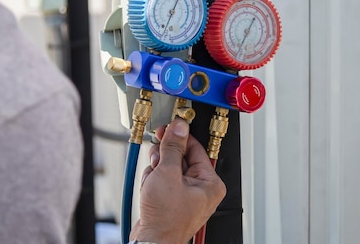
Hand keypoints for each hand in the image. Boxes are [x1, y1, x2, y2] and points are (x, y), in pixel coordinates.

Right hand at [130, 119, 225, 243]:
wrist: (150, 242)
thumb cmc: (166, 219)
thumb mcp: (168, 174)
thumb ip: (173, 148)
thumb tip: (179, 128)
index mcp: (210, 183)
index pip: (196, 149)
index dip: (180, 137)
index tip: (169, 128)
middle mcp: (202, 189)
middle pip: (181, 157)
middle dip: (165, 158)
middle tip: (157, 158)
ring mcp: (186, 196)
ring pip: (169, 168)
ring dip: (156, 171)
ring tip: (153, 181)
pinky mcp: (172, 201)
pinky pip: (163, 181)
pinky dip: (153, 182)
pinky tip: (149, 189)